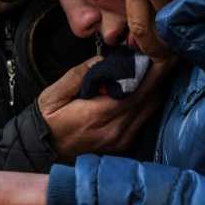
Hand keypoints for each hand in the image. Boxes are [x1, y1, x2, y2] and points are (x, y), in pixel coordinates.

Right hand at [39, 55, 174, 158]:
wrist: (41, 152)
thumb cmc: (46, 121)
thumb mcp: (53, 94)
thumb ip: (79, 75)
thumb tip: (104, 60)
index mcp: (97, 116)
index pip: (137, 91)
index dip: (154, 71)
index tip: (163, 53)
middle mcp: (115, 131)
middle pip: (150, 99)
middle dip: (158, 76)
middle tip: (162, 54)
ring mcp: (121, 141)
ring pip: (150, 109)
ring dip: (154, 88)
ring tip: (153, 67)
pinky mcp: (123, 145)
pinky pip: (143, 119)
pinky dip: (146, 102)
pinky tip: (141, 88)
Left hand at [89, 0, 204, 57]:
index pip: (137, 25)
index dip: (145, 45)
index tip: (152, 56)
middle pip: (159, 32)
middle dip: (164, 51)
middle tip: (169, 60)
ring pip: (178, 24)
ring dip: (182, 36)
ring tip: (186, 43)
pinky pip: (198, 12)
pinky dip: (199, 20)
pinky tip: (201, 24)